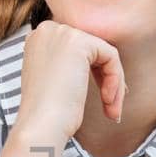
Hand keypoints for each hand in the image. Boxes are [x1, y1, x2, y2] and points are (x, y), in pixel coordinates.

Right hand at [13, 20, 127, 139]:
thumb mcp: (56, 81)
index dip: (96, 73)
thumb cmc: (48, 114)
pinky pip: (111, 57)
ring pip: (105, 54)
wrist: (41, 125)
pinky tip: (107, 101)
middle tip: (111, 105)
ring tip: (111, 110)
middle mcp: (48, 31)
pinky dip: (115, 80)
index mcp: (39, 39)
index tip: (104, 97)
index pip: (80, 49)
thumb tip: (101, 63)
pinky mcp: (78, 42)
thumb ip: (70, 65)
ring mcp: (62, 33)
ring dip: (114, 83)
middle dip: (108, 78)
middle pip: (94, 49)